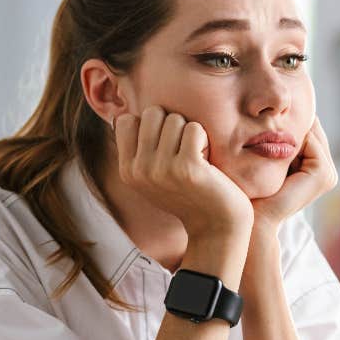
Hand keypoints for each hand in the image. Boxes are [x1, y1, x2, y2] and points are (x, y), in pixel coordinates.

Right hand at [115, 105, 253, 239]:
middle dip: (172, 124)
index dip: (150, 125)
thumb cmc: (189, 194)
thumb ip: (139, 149)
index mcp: (127, 171)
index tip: (165, 146)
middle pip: (151, 113)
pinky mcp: (187, 168)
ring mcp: (162, 169)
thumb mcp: (153, 176)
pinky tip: (206, 161)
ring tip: (196, 156)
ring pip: (174, 118)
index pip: (126, 121)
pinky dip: (205, 139)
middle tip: (183, 149)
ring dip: (191, 132)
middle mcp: (139, 171)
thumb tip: (123, 115)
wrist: (216, 226)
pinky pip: (194, 129)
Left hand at [249, 116, 337, 234]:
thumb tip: (264, 111)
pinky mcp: (323, 175)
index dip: (289, 119)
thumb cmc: (254, 193)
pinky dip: (294, 135)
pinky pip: (310, 141)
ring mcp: (328, 174)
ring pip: (311, 133)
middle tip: (268, 109)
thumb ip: (276, 141)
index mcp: (316, 167)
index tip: (267, 111)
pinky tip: (272, 134)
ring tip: (268, 119)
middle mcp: (327, 171)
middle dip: (293, 119)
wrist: (255, 219)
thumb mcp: (267, 161)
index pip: (307, 131)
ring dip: (291, 126)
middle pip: (311, 130)